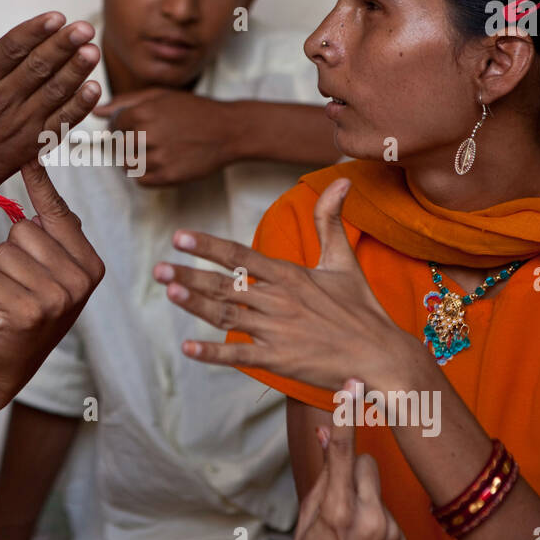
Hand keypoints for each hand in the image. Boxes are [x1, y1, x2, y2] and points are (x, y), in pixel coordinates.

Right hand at [0, 4, 101, 187]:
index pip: (10, 50)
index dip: (33, 33)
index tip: (56, 17)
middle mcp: (2, 99)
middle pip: (37, 68)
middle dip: (62, 47)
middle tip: (84, 28)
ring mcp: (22, 120)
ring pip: (52, 92)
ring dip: (75, 72)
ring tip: (92, 51)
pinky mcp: (36, 139)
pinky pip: (61, 121)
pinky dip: (78, 106)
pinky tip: (94, 88)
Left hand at [0, 161, 104, 411]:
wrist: (3, 367)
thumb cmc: (23, 311)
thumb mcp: (48, 271)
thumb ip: (50, 229)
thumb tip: (36, 166)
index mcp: (91, 264)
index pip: (58, 213)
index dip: (39, 182)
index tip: (30, 149)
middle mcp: (82, 280)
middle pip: (23, 229)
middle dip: (9, 255)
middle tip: (19, 286)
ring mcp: (59, 297)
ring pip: (4, 252)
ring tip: (10, 301)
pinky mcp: (31, 312)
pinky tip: (1, 315)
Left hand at [93, 88, 232, 185]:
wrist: (229, 130)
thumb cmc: (194, 109)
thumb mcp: (160, 95)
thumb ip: (125, 102)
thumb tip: (97, 111)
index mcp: (142, 113)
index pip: (114, 126)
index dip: (123, 127)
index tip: (137, 127)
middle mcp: (146, 135)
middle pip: (119, 147)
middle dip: (130, 143)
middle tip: (151, 139)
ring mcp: (157, 158)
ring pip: (127, 165)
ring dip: (137, 159)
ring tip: (158, 150)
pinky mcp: (167, 176)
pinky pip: (141, 180)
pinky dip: (147, 174)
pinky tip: (163, 161)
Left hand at [152, 177, 415, 392]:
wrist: (381, 356)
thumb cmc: (361, 309)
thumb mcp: (343, 261)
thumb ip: (330, 221)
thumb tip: (340, 179)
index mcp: (290, 275)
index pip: (241, 255)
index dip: (208, 245)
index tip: (180, 237)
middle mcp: (279, 300)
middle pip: (225, 285)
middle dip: (189, 275)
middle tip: (159, 269)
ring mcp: (277, 331)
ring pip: (226, 315)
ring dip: (195, 304)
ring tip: (169, 291)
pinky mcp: (279, 360)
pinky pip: (238, 356)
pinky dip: (212, 354)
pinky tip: (187, 348)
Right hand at [288, 380, 405, 539]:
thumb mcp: (305, 520)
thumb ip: (322, 477)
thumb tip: (328, 437)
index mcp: (337, 511)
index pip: (343, 452)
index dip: (347, 416)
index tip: (352, 387)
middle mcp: (369, 518)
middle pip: (367, 463)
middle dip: (352, 469)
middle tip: (337, 494)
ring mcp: (389, 531)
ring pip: (376, 486)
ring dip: (363, 494)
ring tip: (349, 525)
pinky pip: (386, 507)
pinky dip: (374, 514)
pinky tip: (362, 537)